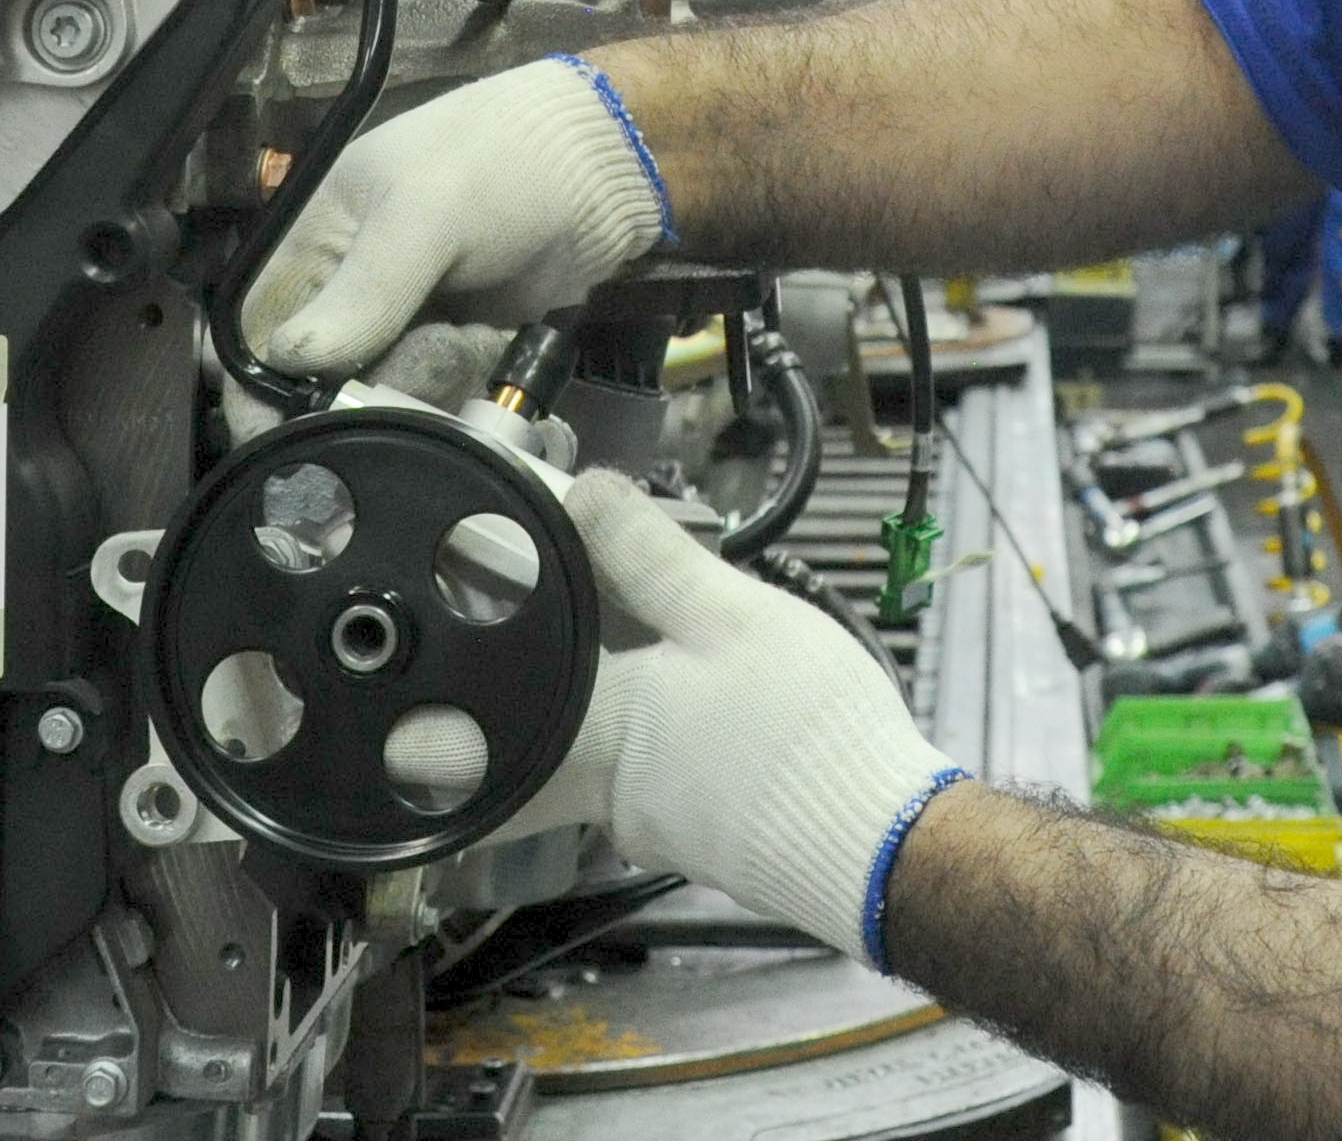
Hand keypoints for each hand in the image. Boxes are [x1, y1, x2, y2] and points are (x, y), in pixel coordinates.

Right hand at [247, 57, 672, 378]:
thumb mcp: (424, 215)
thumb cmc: (500, 164)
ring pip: (387, 398)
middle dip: (380, 379)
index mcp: (313, 243)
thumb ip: (362, 290)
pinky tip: (496, 342)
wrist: (600, 171)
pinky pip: (441, 399)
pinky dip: (471, 384)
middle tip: (436, 342)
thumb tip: (293, 360)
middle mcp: (347, 291)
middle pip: (325, 384)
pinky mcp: (454, 351)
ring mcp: (404, 325)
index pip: (257, 334)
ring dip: (436, 377)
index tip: (291, 432)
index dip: (263, 390)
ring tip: (476, 329)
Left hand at [497, 471, 963, 963]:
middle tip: (548, 655)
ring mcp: (656, 830)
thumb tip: (583, 495)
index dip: (456, 694)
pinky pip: (657, 787)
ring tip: (648, 658)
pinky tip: (705, 709)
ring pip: (599, 769)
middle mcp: (607, 797)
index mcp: (593, 733)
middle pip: (530, 760)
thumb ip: (648, 554)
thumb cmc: (804, 729)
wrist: (884, 841)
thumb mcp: (729, 613)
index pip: (475, 729)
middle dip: (530, 711)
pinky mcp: (703, 845)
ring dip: (607, 720)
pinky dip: (662, 747)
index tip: (459, 648)